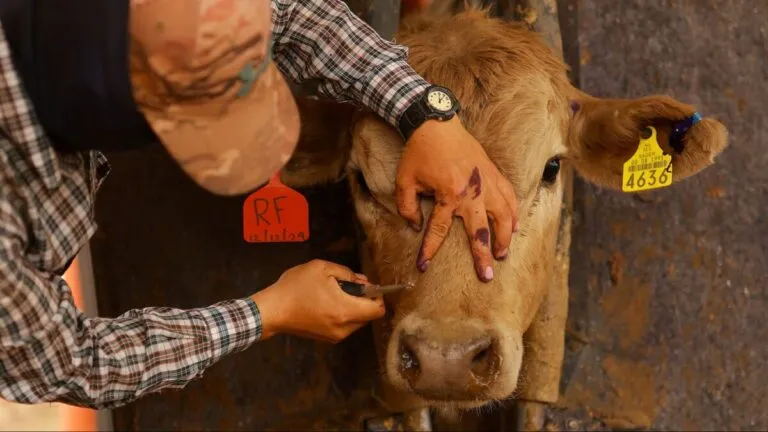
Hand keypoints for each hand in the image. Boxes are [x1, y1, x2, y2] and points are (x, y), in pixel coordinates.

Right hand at [251, 259, 384, 342]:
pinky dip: (343, 315)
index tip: (366, 285)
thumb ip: (346, 273)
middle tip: (347, 285)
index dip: (377, 296)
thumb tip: (362, 282)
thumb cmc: (296, 287)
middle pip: (368, 316)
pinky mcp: (326, 339)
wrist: (272, 310)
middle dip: (363, 300)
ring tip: (334, 293)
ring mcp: (335, 336)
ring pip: (356, 321)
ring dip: (353, 307)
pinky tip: (326, 303)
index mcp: (346, 311)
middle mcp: (344, 328)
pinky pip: (344, 326)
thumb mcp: (321, 269)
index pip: (378, 310)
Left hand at [395, 116, 518, 281]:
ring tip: (503, 254)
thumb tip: (416, 226)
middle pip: (481, 231)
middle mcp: (472, 192)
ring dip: (504, 238)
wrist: (436, 123)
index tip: (423, 265)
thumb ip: (408, 207)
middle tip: (487, 275)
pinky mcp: (494, 172)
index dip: (429, 249)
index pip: (439, 231)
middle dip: (483, 256)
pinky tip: (515, 227)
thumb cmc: (419, 152)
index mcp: (448, 195)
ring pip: (503, 216)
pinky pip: (510, 197)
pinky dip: (514, 213)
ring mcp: (486, 182)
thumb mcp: (404, 181)